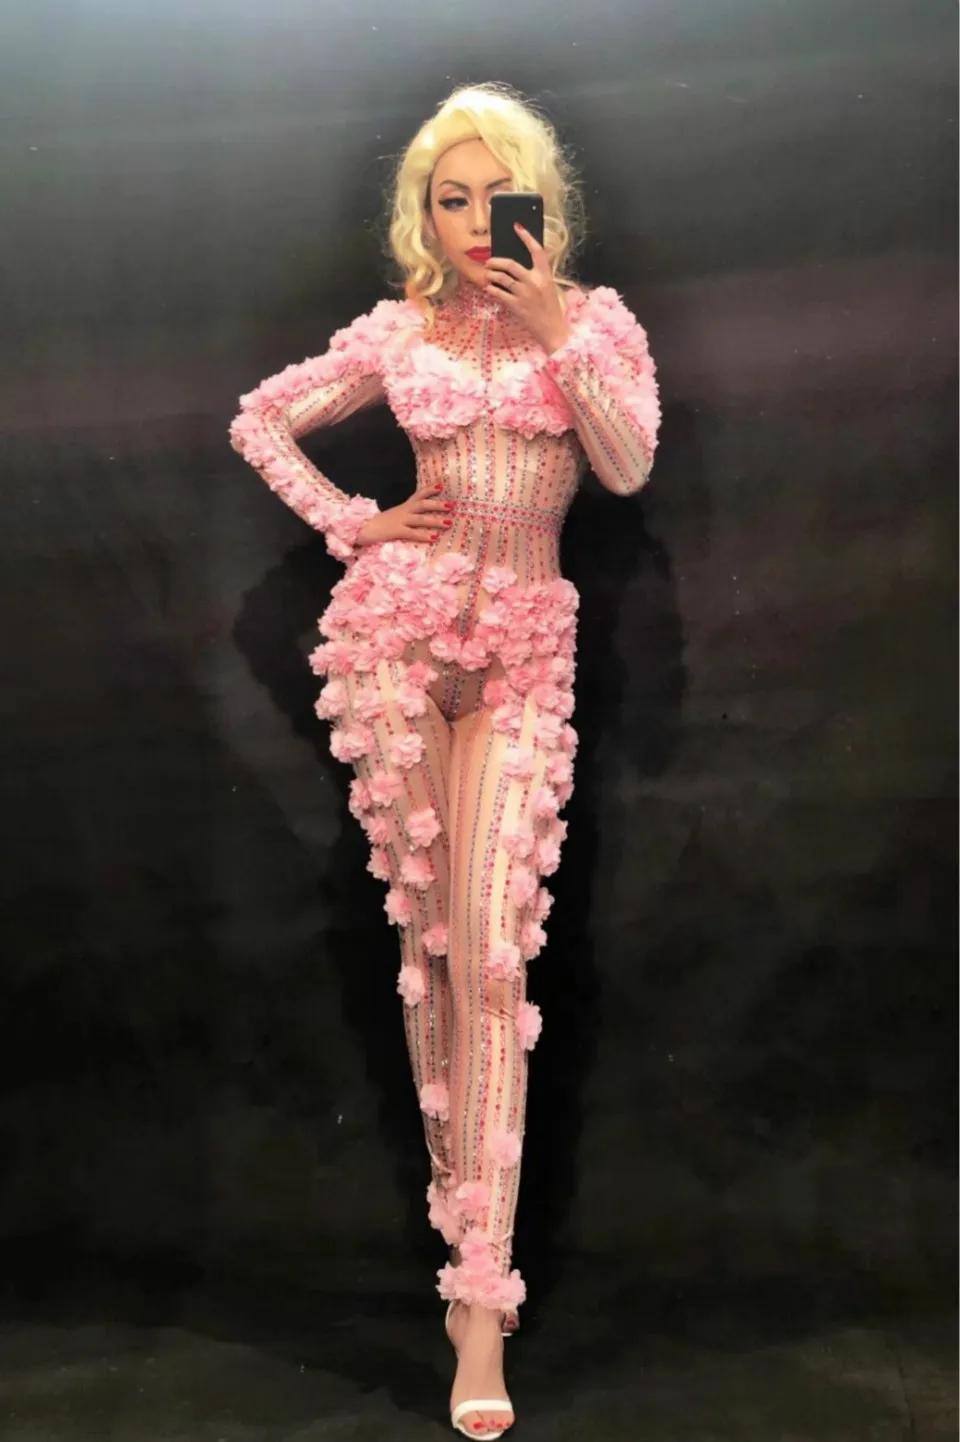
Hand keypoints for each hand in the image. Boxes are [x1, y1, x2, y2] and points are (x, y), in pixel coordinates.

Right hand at [355, 482, 450, 546]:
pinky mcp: (396, 531)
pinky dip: (424, 535)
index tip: (442, 485)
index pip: (418, 495)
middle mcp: (403, 511)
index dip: (430, 489)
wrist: (363, 529)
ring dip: (435, 520)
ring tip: (448, 522)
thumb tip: (422, 518)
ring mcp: (399, 521)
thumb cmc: (380, 525)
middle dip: (437, 504)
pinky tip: (434, 537)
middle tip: (452, 505)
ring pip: (420, 518)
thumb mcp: (395, 517)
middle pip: (422, 504)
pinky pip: (412, 533)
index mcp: (403, 507)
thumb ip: (407, 516)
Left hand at [484, 224, 570, 353]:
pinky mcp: (516, 306)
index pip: (536, 250)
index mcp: (545, 275)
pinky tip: (488, 288)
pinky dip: (491, 289)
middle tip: (489, 261)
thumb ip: (537, 275)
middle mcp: (534, 282)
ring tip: (487, 274)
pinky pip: (499, 294)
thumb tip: (521, 265)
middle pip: (511, 264)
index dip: (526, 237)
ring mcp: (524, 294)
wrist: (552, 329)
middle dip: (496, 261)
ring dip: (491, 275)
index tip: (517, 227)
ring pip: (502, 279)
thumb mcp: (549, 287)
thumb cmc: (551, 308)